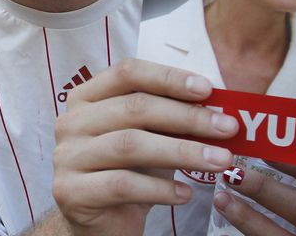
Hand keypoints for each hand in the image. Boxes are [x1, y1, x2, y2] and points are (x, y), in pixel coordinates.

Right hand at [52, 59, 239, 235]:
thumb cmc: (128, 171)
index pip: (127, 73)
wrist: (100, 221)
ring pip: (130, 145)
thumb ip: (171, 120)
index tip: (208, 89)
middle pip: (134, 108)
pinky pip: (122, 184)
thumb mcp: (149, 138)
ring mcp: (67, 156)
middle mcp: (71, 121)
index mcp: (87, 97)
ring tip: (220, 160)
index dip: (168, 78)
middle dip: (187, 117)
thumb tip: (219, 108)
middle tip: (228, 127)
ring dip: (183, 152)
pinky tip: (187, 194)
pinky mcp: (70, 191)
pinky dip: (160, 189)